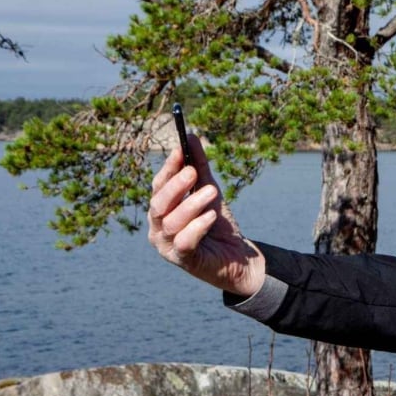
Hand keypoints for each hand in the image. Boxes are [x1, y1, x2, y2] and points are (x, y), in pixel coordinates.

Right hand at [147, 136, 265, 296]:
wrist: (238, 258)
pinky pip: (184, 242)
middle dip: (176, 186)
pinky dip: (197, 227)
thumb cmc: (218, 224)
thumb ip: (201, 166)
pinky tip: (211, 217)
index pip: (159, 185)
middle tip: (193, 171)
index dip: (168, 167)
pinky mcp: (182, 260)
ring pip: (171, 222)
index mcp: (161, 208)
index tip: (180, 149)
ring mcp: (166, 245)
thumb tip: (191, 135)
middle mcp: (157, 226)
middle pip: (158, 203)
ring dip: (192, 204)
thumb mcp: (210, 191)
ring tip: (212, 192)